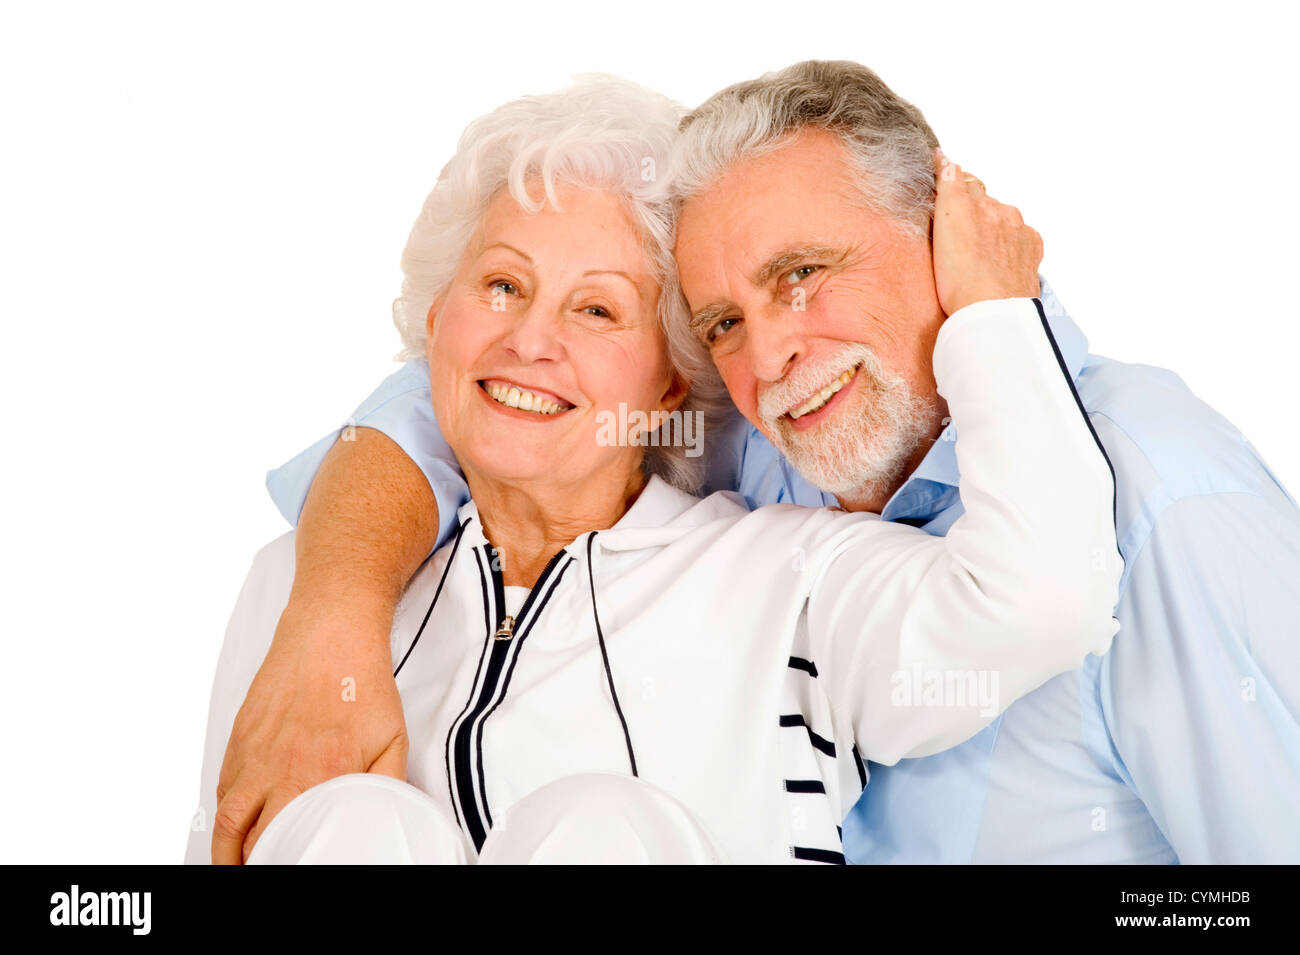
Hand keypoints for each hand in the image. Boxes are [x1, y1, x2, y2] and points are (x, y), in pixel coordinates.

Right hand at [212, 599, 407, 863]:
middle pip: (252, 839)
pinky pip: (224, 786)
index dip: (287, 860)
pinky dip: (226, 811)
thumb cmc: (363, 684)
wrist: (331, 632)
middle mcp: (280, 771)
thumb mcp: (393, 738)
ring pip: (227, 818)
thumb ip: (389, 786)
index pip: (294, 840)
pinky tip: (235, 823)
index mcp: (322, 777)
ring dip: (226, 850)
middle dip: (252, 864)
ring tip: (234, 867)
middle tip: (263, 871)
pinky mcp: (240, 738)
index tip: (290, 866)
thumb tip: (389, 819)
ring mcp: (254, 755)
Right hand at [931, 148, 1042, 315]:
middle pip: (985, 201)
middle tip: (957, 222)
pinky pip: (1022, 240)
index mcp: (979, 204)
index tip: (944, 175)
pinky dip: (1012, 243)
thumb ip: (949, 186)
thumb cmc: (962, 277)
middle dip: (973, 205)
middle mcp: (1004, 213)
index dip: (952, 180)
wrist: (992, 313)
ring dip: (992, 225)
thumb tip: (948, 159)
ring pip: (1004, 220)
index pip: (964, 181)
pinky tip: (998, 260)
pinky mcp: (1032, 254)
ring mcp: (1020, 234)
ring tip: (977, 248)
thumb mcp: (946, 222)